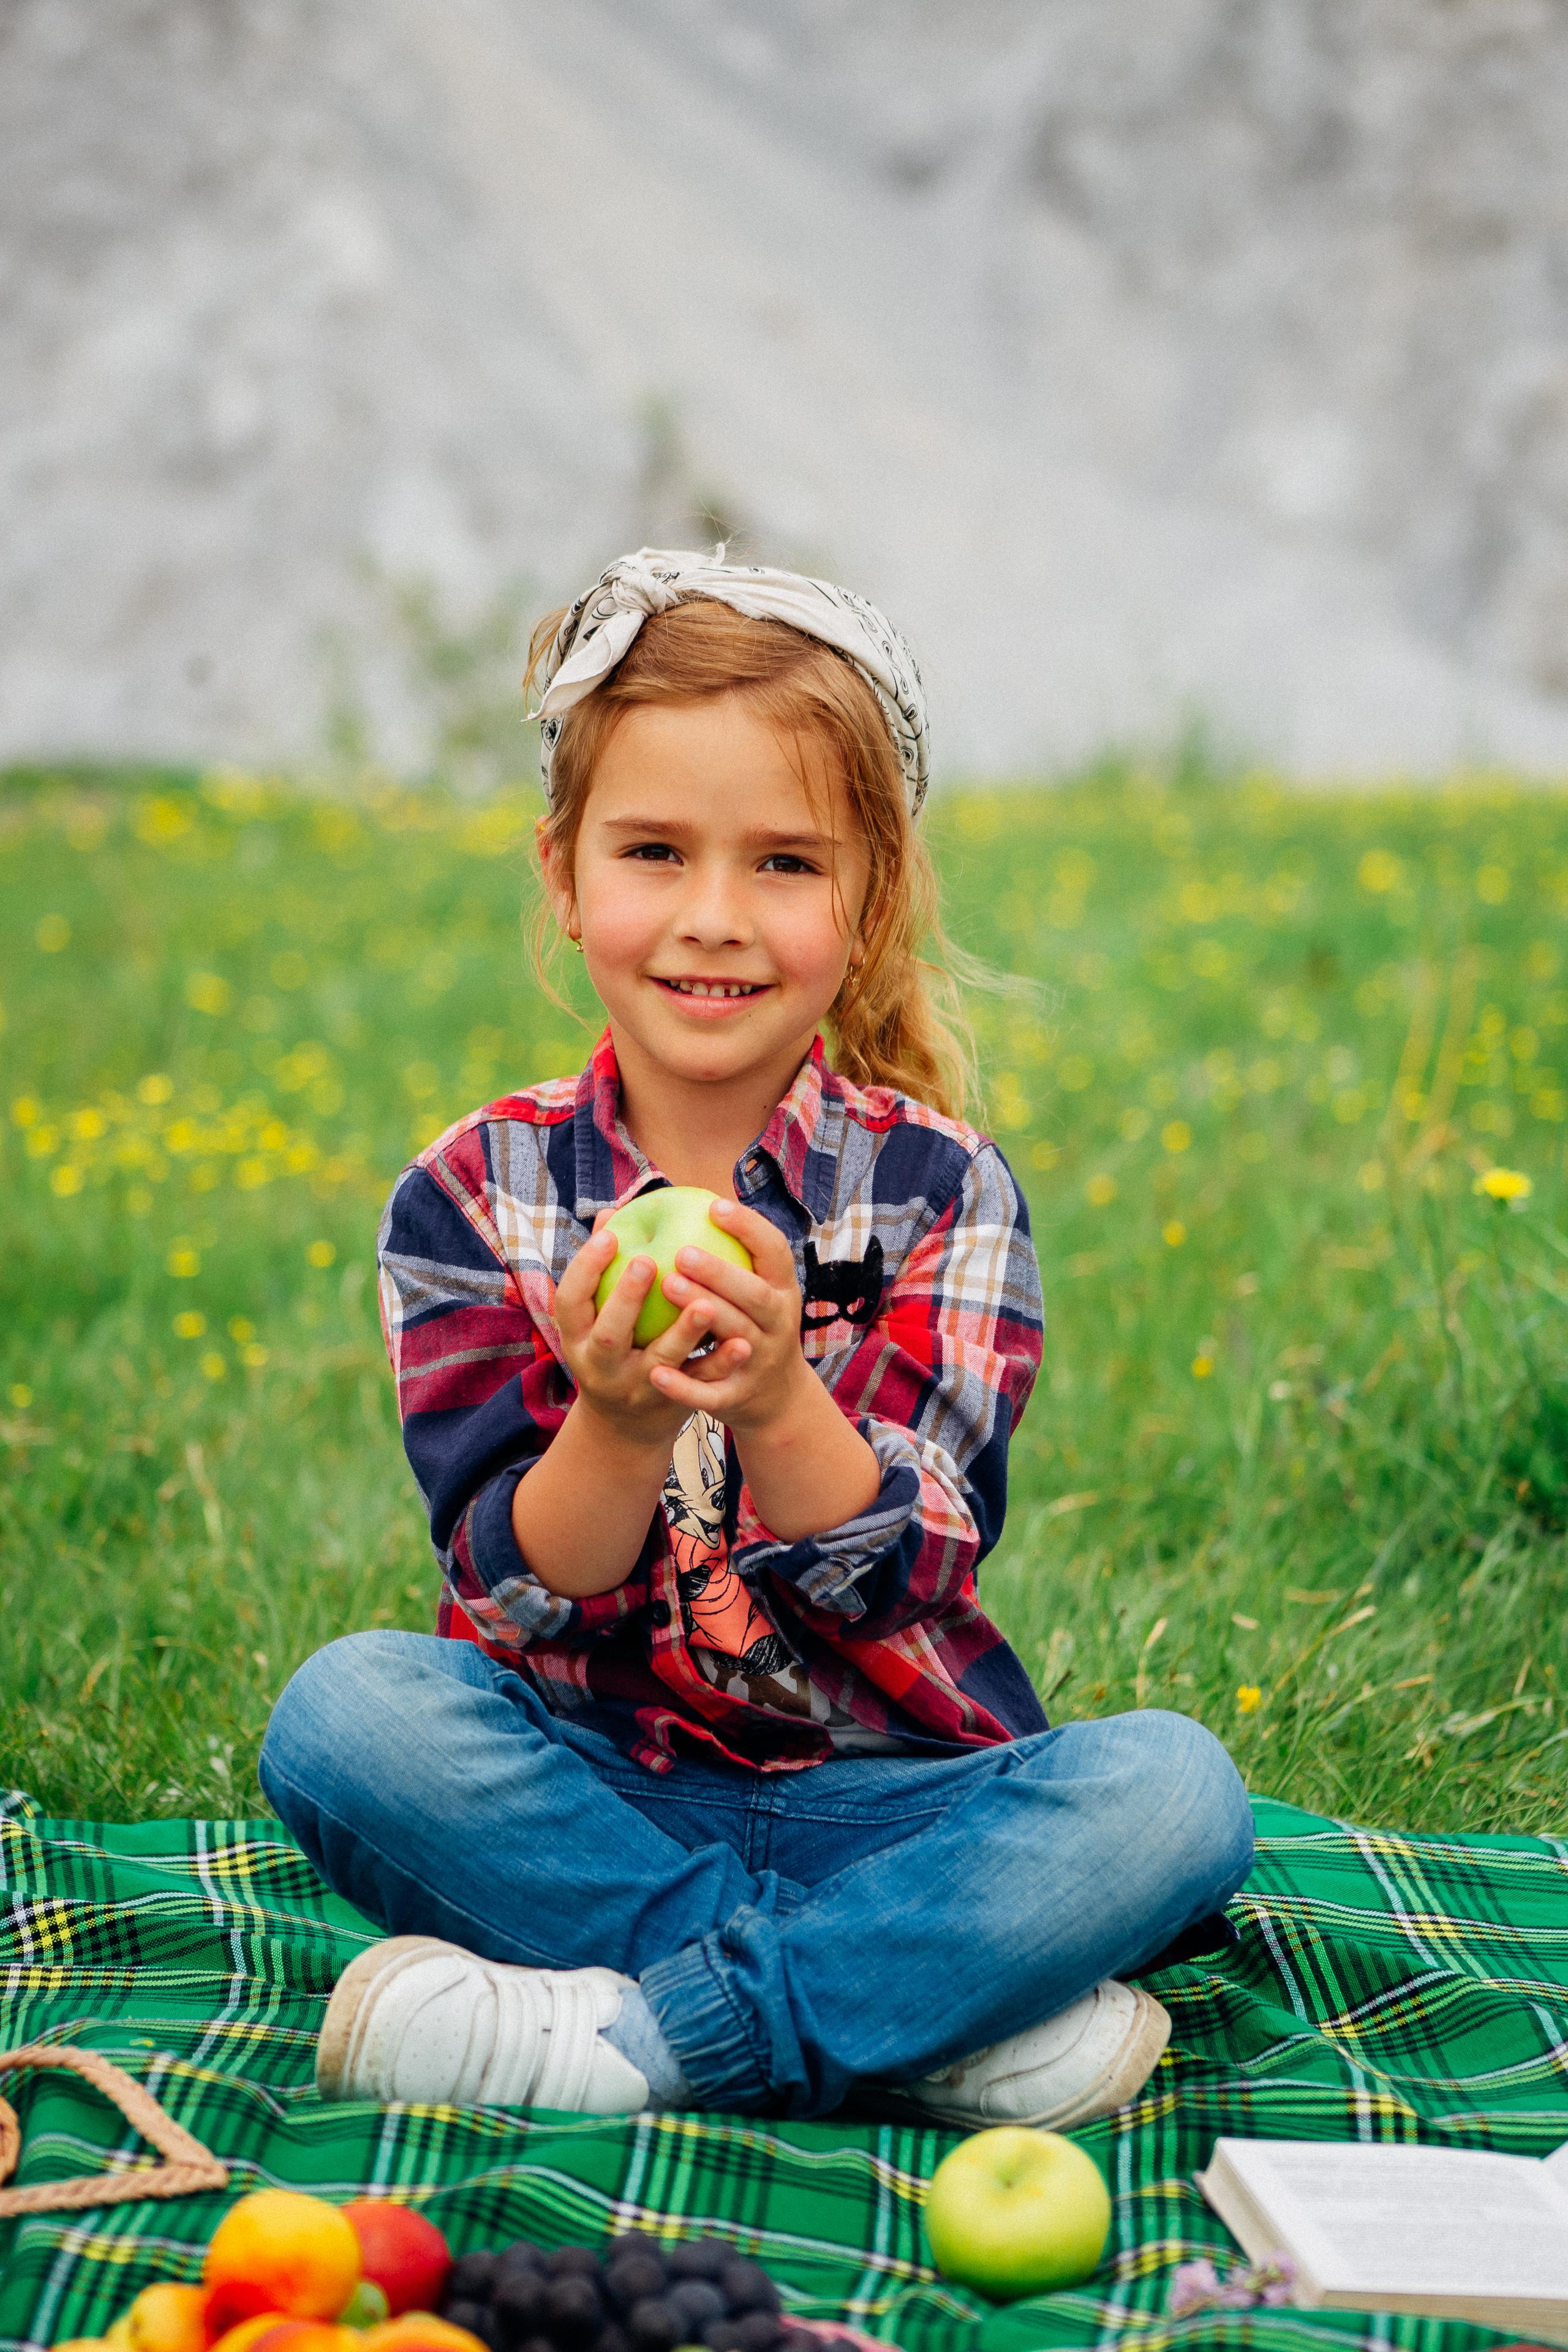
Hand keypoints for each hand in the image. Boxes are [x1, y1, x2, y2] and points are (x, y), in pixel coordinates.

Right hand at [554, 1216, 751, 1450]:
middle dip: (627, 1299)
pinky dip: (720, 1363)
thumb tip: (610, 1213)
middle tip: (650, 1262)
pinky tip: (742, 1342)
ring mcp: (637, 1390)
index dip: (586, 1268)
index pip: (570, 1301)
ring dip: (684, 1332)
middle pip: (611, 1335)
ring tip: (707, 1304)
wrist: (625, 1427)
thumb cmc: (614, 1350)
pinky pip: (699, 1385)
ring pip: (660, 1362)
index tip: (611, 1235)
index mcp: (579, 1339)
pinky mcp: (672, 1405)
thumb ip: (603, 1272)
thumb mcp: (596, 1320)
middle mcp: (601, 1368)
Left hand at [645, 1200, 812, 1435]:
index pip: (775, 1252)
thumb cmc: (752, 1330)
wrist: (777, 1401)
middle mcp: (779, 1326)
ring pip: (735, 1338)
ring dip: (702, 1314)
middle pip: (756, 1296)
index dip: (749, 1228)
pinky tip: (655, 1371)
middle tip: (680, 1252)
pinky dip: (685, 1385)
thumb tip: (693, 1201)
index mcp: (783, 1292)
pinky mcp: (739, 1398)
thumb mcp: (759, 1293)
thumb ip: (734, 1258)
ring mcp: (761, 1362)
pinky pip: (711, 1393)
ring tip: (666, 1287)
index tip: (714, 1206)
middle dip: (721, 1273)